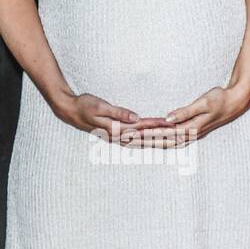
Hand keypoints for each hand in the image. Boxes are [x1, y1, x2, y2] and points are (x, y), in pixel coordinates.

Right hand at [52, 91, 175, 142]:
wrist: (70, 111)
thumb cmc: (84, 105)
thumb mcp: (100, 106)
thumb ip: (118, 112)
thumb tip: (136, 118)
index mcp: (116, 129)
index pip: (142, 127)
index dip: (157, 125)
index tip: (172, 123)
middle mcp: (118, 137)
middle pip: (145, 138)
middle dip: (162, 136)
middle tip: (179, 134)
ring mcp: (117, 138)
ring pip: (142, 142)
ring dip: (157, 142)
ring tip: (172, 141)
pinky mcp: (116, 136)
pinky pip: (136, 141)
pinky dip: (147, 142)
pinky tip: (154, 143)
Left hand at [118, 83, 249, 146]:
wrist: (235, 102)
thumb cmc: (220, 99)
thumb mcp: (204, 102)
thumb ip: (186, 111)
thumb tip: (168, 118)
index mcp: (190, 128)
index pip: (163, 132)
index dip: (146, 133)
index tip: (132, 132)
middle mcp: (189, 135)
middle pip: (161, 141)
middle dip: (143, 141)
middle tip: (125, 139)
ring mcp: (190, 135)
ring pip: (164, 142)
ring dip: (149, 143)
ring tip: (133, 142)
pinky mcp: (191, 131)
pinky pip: (170, 139)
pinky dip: (158, 140)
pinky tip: (150, 140)